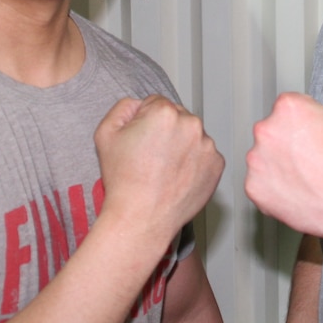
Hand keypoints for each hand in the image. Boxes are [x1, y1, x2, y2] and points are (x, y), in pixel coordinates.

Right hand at [94, 95, 223, 237]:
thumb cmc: (123, 180)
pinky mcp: (217, 165)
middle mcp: (191, 124)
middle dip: (166, 131)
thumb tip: (141, 105)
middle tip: (151, 158)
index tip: (140, 142)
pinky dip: (194, 163)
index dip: (144, 122)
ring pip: (192, 136)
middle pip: (177, 117)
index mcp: (165, 112)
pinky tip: (177, 177)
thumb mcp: (105, 134)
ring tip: (164, 170)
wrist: (141, 219)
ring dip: (181, 146)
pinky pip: (204, 155)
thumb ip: (124, 107)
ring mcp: (207, 146)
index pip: (156, 103)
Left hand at [245, 92, 322, 239]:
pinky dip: (274, 190)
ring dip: (277, 167)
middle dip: (285, 144)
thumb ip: (318, 113)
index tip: (307, 134)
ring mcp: (257, 160)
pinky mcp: (254, 188)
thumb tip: (312, 118)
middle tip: (307, 160)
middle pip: (270, 133)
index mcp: (287, 108)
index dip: (300, 123)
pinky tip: (296, 192)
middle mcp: (266, 130)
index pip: (286, 108)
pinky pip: (260, 185)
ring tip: (304, 179)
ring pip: (263, 160)